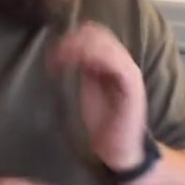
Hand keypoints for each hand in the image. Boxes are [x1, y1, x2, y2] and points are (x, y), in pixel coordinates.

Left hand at [50, 23, 146, 171]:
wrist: (120, 150)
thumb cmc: (105, 124)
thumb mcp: (90, 90)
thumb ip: (84, 70)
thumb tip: (68, 51)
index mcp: (113, 62)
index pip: (95, 35)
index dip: (72, 38)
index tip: (53, 53)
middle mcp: (123, 61)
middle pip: (98, 33)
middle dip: (72, 40)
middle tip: (54, 55)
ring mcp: (129, 71)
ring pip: (105, 43)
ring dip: (80, 47)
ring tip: (60, 59)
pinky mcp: (131, 84)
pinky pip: (115, 61)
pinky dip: (94, 57)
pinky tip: (78, 64)